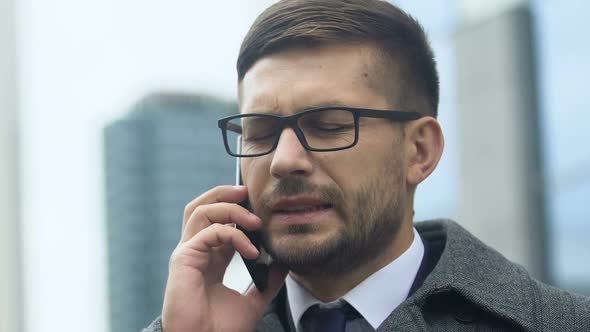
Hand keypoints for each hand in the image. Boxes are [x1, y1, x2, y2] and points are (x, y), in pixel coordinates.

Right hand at [161, 185, 287, 331]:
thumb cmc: (220, 327)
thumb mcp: (254, 299)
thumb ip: (268, 280)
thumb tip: (285, 262)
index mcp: (210, 258)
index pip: (219, 220)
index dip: (238, 209)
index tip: (261, 209)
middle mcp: (196, 250)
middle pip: (202, 207)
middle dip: (224, 193)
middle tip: (249, 192)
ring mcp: (188, 252)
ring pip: (201, 210)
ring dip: (230, 208)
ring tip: (255, 220)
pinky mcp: (184, 258)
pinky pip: (210, 232)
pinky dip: (234, 234)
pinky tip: (252, 250)